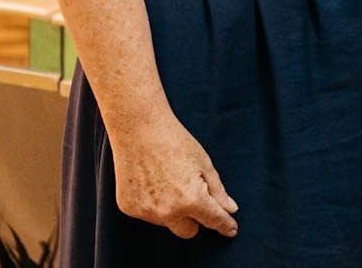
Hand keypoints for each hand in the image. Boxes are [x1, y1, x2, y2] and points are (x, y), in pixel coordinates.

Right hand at [110, 116, 237, 239]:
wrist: (139, 129)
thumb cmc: (175, 142)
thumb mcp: (204, 163)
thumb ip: (218, 191)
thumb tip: (230, 210)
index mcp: (192, 200)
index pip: (214, 221)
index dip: (225, 225)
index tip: (231, 229)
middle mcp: (168, 212)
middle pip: (189, 231)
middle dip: (195, 219)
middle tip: (194, 196)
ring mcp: (147, 212)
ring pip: (168, 222)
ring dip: (172, 210)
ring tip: (168, 179)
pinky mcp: (130, 208)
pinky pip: (149, 214)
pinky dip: (154, 203)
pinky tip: (151, 180)